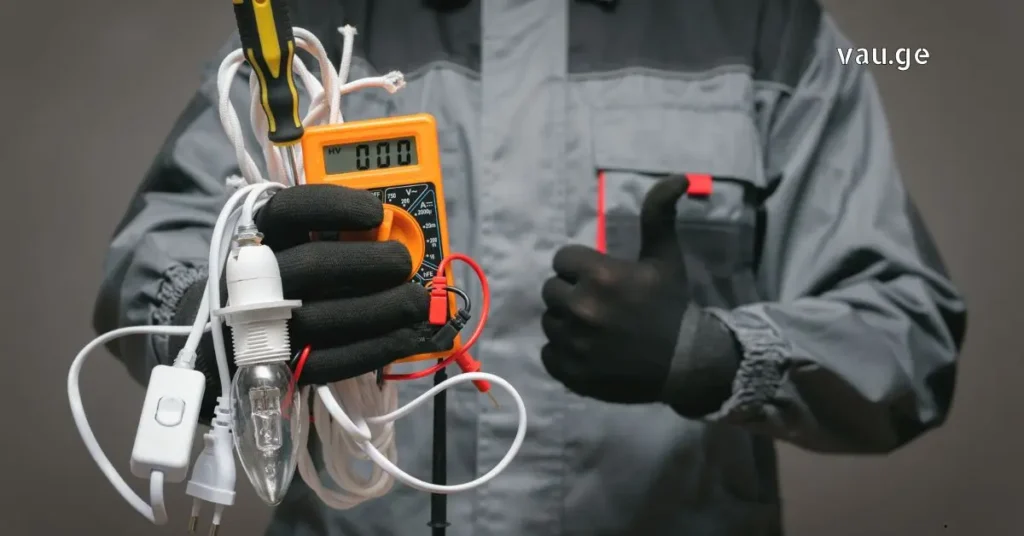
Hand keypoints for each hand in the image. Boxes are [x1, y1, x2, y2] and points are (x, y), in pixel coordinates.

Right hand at [172, 184, 435, 392]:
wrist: (228, 335)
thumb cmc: (287, 276)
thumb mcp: (301, 241)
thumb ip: (340, 232)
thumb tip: (400, 233)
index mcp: (261, 237)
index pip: (288, 211)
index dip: (335, 207)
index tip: (376, 212)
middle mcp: (256, 279)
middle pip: (312, 266)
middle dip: (371, 263)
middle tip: (404, 263)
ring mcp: (266, 327)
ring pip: (323, 318)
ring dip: (384, 310)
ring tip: (418, 303)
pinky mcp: (283, 366)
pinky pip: (330, 362)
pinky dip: (376, 349)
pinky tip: (406, 337)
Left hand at [540, 176, 739, 413]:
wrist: (686, 363)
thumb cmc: (672, 306)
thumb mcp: (665, 258)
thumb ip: (659, 215)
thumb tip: (678, 176)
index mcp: (601, 276)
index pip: (563, 260)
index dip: (579, 267)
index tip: (599, 278)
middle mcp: (582, 308)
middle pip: (551, 290)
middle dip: (571, 293)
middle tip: (598, 304)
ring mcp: (574, 344)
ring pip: (549, 322)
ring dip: (566, 323)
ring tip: (594, 329)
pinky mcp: (571, 373)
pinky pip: (548, 354)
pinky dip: (563, 353)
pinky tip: (588, 351)